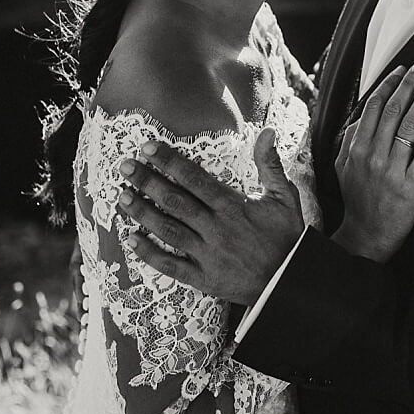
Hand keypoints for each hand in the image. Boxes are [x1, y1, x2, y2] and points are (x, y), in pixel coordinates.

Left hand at [120, 129, 305, 305]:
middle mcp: (216, 229)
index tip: (148, 148)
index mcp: (233, 207)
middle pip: (175, 202)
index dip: (170, 162)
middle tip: (124, 167)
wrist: (292, 282)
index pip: (195, 180)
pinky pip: (171, 266)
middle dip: (147, 182)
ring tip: (121, 197)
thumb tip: (267, 131)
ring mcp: (208, 255)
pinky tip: (130, 239)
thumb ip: (270, 164)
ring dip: (143, 213)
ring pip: (168, 231)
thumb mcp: (285, 197)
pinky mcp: (204, 278)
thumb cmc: (287, 237)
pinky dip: (149, 254)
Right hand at [333, 61, 413, 261]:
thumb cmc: (358, 200)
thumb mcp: (343, 167)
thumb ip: (351, 140)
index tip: (401, 70)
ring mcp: (392, 170)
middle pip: (392, 110)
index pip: (372, 107)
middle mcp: (372, 156)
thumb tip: (363, 114)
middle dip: (409, 84)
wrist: (367, 235)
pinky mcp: (411, 185)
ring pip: (409, 125)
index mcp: (355, 149)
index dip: (389, 85)